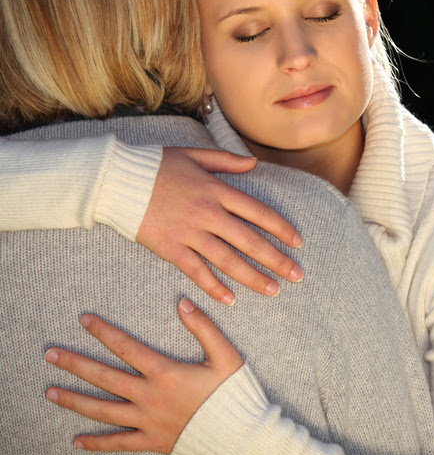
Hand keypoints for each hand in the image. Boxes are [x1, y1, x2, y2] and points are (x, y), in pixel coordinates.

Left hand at [44, 299, 242, 453]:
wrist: (239, 434)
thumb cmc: (234, 392)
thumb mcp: (226, 355)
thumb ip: (203, 327)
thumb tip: (182, 302)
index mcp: (165, 373)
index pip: (126, 347)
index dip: (103, 332)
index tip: (83, 320)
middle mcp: (149, 397)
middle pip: (104, 377)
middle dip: (75, 364)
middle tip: (50, 354)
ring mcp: (147, 421)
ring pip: (103, 410)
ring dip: (74, 400)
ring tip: (50, 392)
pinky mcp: (151, 441)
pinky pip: (118, 443)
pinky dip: (96, 443)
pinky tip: (76, 440)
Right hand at [137, 147, 303, 304]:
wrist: (114, 180)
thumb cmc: (155, 165)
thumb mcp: (194, 155)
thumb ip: (226, 161)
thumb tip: (254, 163)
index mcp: (217, 190)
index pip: (259, 212)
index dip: (281, 229)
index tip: (298, 243)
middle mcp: (208, 213)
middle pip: (250, 240)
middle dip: (277, 260)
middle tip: (297, 275)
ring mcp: (189, 233)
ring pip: (228, 260)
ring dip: (253, 278)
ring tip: (273, 291)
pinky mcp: (170, 249)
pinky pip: (197, 271)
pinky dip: (214, 287)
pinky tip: (231, 299)